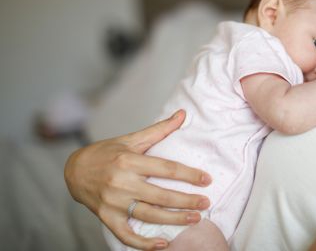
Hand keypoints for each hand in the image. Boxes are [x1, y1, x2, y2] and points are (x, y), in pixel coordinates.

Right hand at [64, 109, 211, 250]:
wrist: (74, 170)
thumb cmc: (106, 152)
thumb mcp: (131, 139)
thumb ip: (159, 129)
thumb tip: (183, 114)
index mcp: (129, 161)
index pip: (166, 168)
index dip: (188, 175)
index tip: (206, 179)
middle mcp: (122, 182)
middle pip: (161, 195)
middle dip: (186, 201)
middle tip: (206, 203)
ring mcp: (113, 202)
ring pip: (149, 215)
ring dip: (174, 219)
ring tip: (195, 219)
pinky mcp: (106, 217)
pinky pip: (126, 234)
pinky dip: (144, 243)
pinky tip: (164, 243)